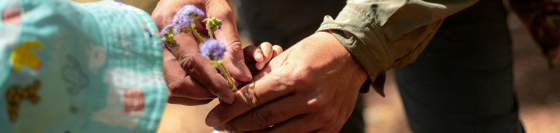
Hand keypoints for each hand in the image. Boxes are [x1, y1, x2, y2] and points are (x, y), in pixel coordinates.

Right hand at [152, 0, 250, 104]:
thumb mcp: (221, 10)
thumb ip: (230, 43)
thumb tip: (240, 75)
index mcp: (171, 23)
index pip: (191, 63)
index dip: (212, 83)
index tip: (230, 94)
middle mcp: (156, 39)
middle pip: (175, 82)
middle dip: (203, 92)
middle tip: (226, 90)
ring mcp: (154, 49)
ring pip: (170, 88)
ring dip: (196, 93)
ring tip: (217, 84)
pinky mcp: (158, 56)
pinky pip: (170, 82)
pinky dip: (189, 88)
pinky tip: (205, 79)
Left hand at [205, 32, 368, 131]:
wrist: (353, 58)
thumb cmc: (314, 53)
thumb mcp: (287, 58)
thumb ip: (262, 79)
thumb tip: (235, 99)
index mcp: (296, 77)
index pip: (254, 98)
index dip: (229, 109)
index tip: (212, 117)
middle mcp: (311, 99)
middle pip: (263, 119)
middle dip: (237, 125)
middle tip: (220, 127)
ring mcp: (323, 117)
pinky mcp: (331, 128)